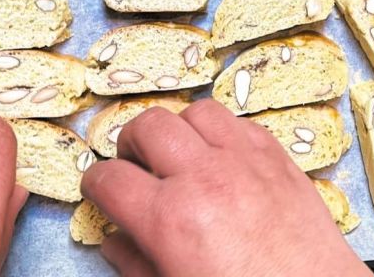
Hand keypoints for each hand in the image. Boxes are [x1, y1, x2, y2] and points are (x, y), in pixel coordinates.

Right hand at [82, 99, 371, 276]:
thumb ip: (136, 263)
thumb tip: (115, 240)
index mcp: (170, 219)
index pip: (110, 179)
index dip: (95, 183)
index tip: (100, 189)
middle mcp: (204, 178)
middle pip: (148, 126)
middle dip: (132, 144)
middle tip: (137, 166)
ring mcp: (244, 160)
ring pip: (196, 112)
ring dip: (180, 130)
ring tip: (181, 156)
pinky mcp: (278, 156)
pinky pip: (239, 122)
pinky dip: (223, 133)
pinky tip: (222, 159)